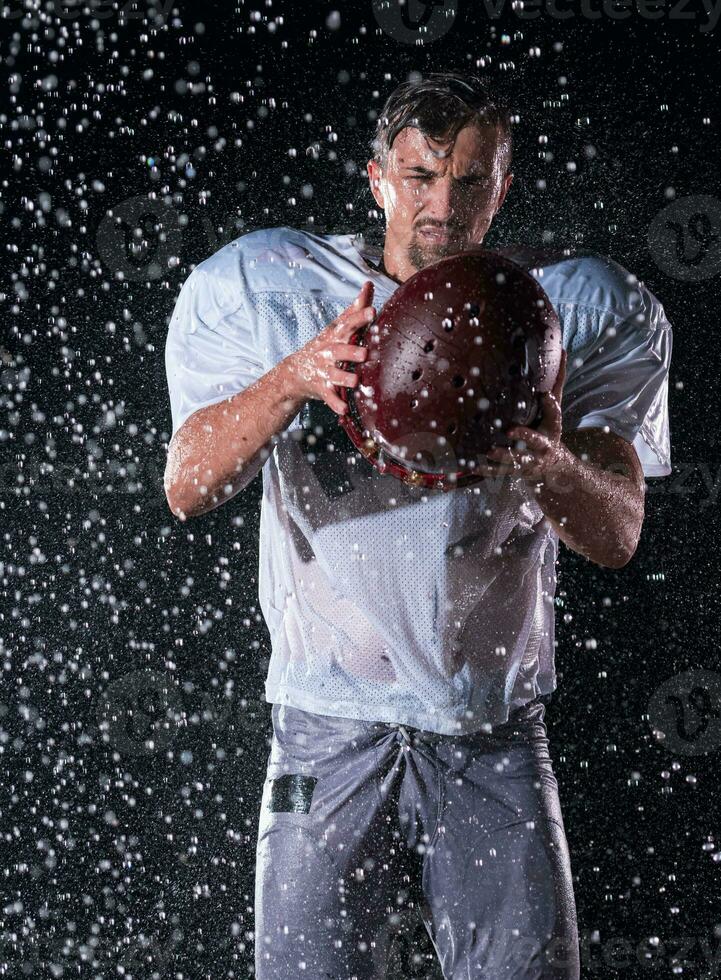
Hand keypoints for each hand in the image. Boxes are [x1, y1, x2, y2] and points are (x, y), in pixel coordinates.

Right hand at [280, 281, 375, 415]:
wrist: (296, 371)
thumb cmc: (326, 346)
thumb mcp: (337, 327)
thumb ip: (354, 309)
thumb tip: (368, 285)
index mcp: (335, 336)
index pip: (348, 324)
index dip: (359, 318)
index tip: (372, 311)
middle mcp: (329, 352)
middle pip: (340, 350)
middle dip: (351, 351)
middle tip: (364, 353)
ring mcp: (324, 371)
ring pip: (335, 375)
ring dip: (345, 378)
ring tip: (355, 381)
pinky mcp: (322, 388)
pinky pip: (329, 397)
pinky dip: (336, 404)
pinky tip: (343, 410)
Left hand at [475, 349, 567, 483]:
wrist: (554, 465)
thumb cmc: (549, 429)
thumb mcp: (554, 409)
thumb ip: (557, 384)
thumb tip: (564, 352)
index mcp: (552, 429)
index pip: (554, 416)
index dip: (550, 405)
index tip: (543, 393)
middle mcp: (543, 447)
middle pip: (535, 441)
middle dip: (525, 436)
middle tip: (511, 430)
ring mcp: (530, 461)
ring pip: (517, 460)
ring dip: (503, 455)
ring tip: (490, 451)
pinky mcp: (516, 471)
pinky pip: (501, 472)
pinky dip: (487, 470)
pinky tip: (473, 467)